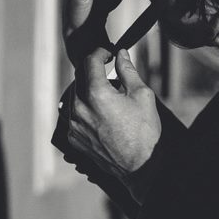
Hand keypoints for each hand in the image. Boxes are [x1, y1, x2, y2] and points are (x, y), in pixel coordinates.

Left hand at [66, 48, 160, 188]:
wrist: (141, 166)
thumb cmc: (145, 131)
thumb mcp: (142, 94)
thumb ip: (127, 70)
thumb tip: (121, 55)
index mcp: (95, 94)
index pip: (89, 62)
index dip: (100, 52)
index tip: (108, 53)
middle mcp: (79, 108)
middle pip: (80, 78)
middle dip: (94, 71)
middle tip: (109, 72)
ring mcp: (74, 125)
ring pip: (75, 97)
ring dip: (88, 90)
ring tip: (107, 95)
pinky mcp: (74, 138)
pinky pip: (74, 116)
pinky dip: (84, 109)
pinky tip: (101, 113)